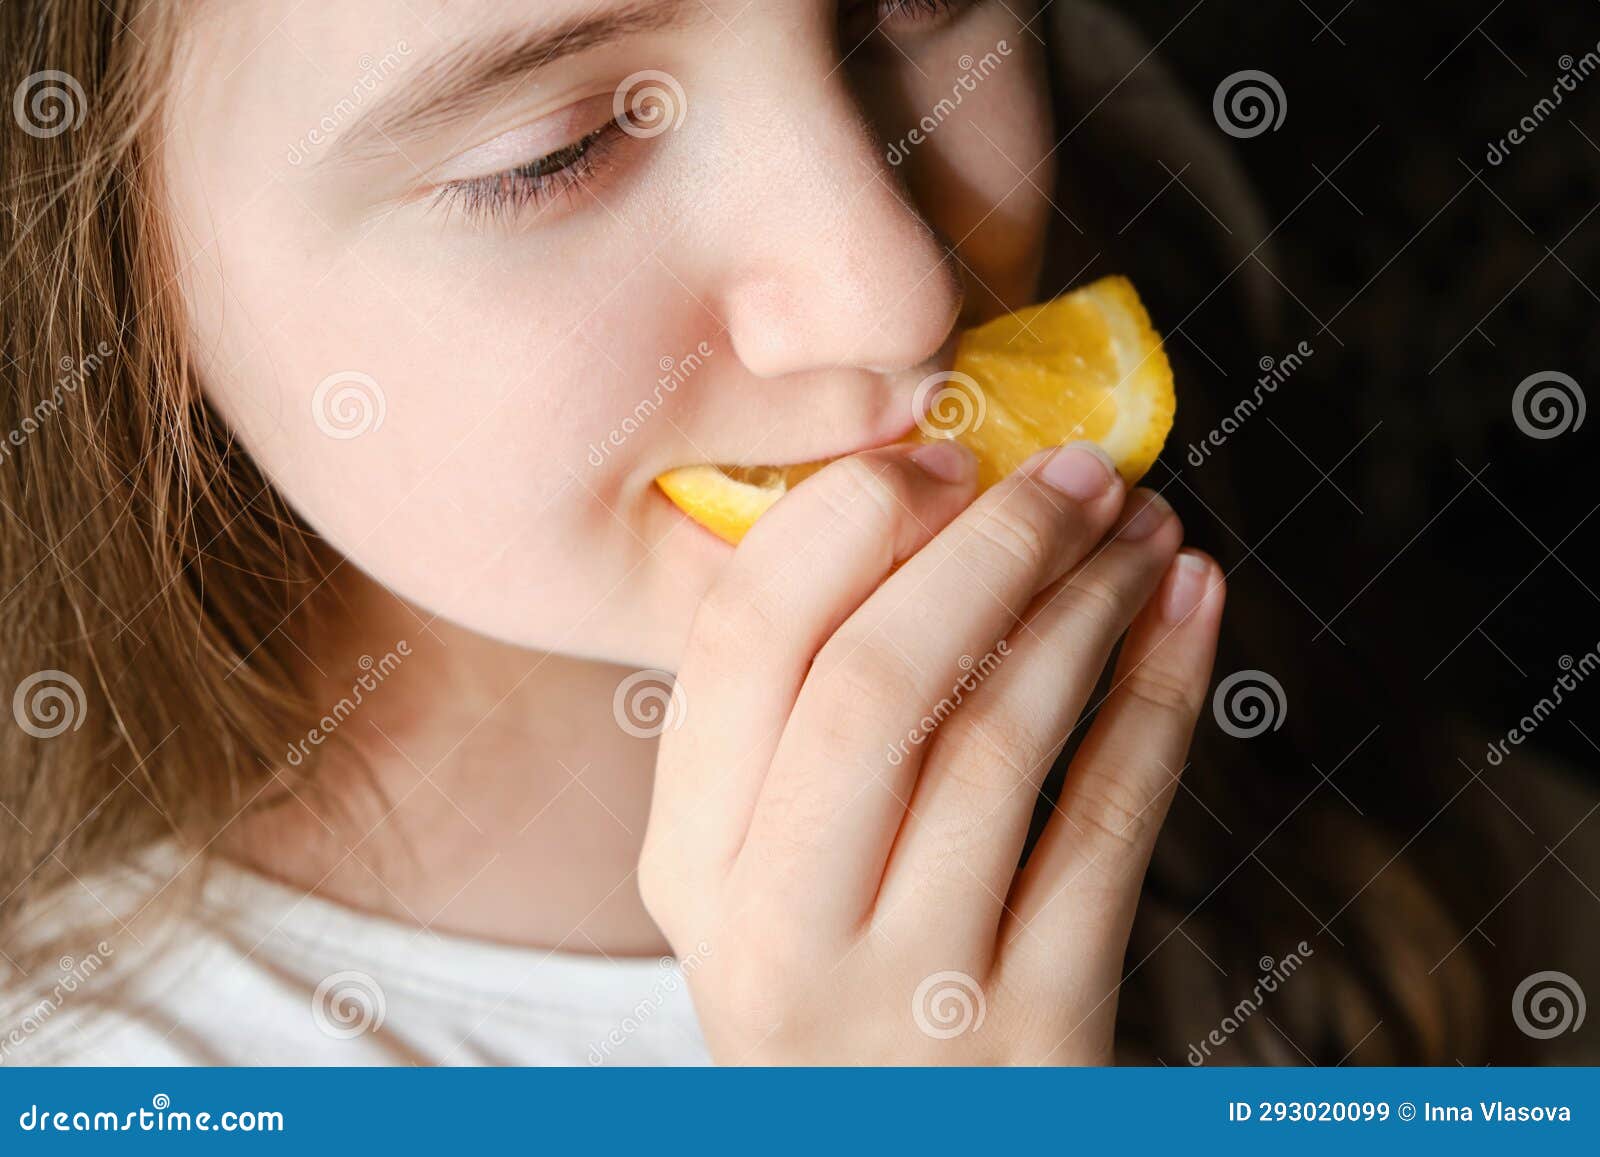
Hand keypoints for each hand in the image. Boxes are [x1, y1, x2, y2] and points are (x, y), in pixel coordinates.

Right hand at [640, 439, 1223, 1063]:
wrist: (908, 1156)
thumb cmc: (849, 981)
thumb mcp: (763, 875)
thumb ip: (790, 730)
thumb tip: (910, 516)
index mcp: (692, 864)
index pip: (740, 642)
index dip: (849, 522)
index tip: (945, 457)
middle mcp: (776, 928)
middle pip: (873, 679)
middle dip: (990, 544)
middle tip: (1080, 471)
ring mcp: (909, 995)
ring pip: (1002, 739)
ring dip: (1089, 602)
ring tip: (1146, 526)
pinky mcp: (1040, 1033)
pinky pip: (1108, 824)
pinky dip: (1162, 694)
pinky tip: (1194, 607)